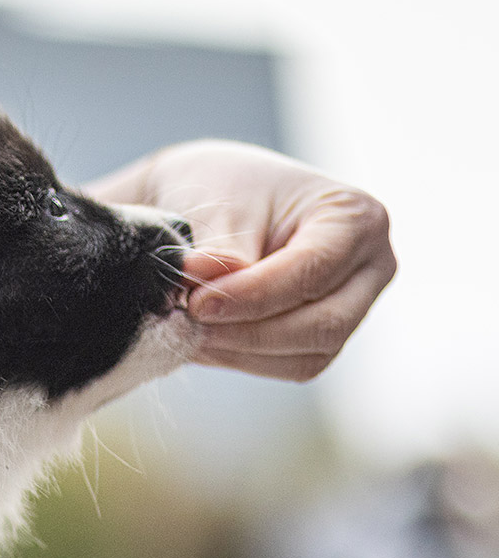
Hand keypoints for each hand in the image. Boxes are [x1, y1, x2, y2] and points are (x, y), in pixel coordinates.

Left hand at [99, 140, 395, 381]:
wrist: (218, 201)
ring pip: (304, 357)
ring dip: (238, 350)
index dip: (252, 295)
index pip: (313, 270)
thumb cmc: (228, 190)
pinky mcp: (323, 338)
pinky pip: (287, 366)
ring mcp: (353, 307)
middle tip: (187, 321)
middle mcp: (370, 267)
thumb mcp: (222, 206)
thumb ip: (222, 253)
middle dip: (247, 331)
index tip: (195, 301)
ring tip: (186, 328)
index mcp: (357, 218)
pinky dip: (239, 358)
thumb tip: (207, 291)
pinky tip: (202, 340)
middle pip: (322, 324)